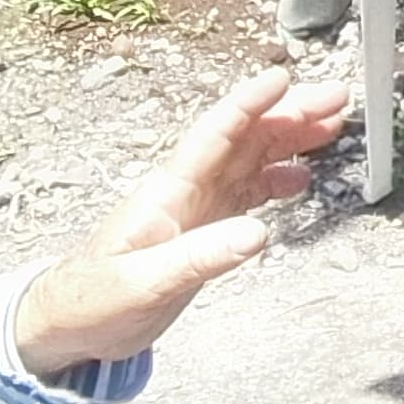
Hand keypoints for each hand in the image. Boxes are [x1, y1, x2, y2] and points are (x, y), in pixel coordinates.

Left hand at [12, 68, 348, 378]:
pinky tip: (301, 176)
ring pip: (250, 157)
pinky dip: (277, 178)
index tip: (283, 79)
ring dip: (290, 137)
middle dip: (290, 112)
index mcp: (169, 192)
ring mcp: (196, 207)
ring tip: (331, 124)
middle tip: (335, 97)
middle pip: (244, 137)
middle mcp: (186, 190)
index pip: (215, 134)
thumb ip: (199, 256)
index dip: (249, 103)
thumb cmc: (91, 300)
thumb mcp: (144, 283)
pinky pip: (248, 191)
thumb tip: (256, 233)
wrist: (68, 323)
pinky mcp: (203, 228)